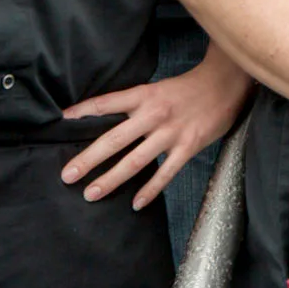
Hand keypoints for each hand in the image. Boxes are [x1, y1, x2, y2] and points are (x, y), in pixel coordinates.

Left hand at [60, 54, 255, 207]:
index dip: (84, 110)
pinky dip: (150, 190)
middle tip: (67, 175)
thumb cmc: (189, 88)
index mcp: (144, 95)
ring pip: (135, 160)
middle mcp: (153, 114)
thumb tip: (111, 123)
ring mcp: (171, 132)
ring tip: (91, 193)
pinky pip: (166, 173)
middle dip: (89, 159)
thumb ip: (136, 105)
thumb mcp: (158, 89)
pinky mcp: (188, 146)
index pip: (107, 103)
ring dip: (111, 179)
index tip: (62, 120)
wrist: (226, 83)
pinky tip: (136, 203)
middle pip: (114, 139)